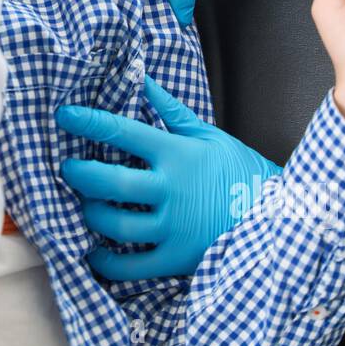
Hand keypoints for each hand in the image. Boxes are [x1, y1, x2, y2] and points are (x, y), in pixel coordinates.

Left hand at [57, 75, 281, 281]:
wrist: (280, 219)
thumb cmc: (240, 173)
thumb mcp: (209, 136)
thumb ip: (171, 111)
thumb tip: (143, 79)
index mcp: (177, 154)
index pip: (122, 132)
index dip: (88, 122)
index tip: (64, 115)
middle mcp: (171, 189)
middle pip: (109, 182)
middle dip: (78, 174)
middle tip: (68, 169)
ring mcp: (173, 227)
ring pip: (114, 224)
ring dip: (90, 214)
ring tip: (86, 205)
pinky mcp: (176, 258)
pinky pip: (130, 266)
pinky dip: (105, 261)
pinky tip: (95, 251)